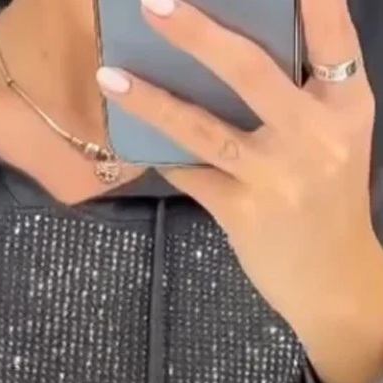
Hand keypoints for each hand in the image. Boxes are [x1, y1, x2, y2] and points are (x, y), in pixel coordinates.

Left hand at [96, 0, 382, 382]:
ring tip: (110, 76)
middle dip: (197, 33)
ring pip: (203, 127)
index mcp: (346, 104)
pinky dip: (159, 156)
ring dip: (152, 100)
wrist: (334, 281)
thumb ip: (302, 95)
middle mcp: (313, 133)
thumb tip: (229, 51)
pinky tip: (128, 140)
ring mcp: (275, 175)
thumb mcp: (336, 139)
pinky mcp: (241, 212)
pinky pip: (189, 174)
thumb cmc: (330, 201)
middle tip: (155, 2)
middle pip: (249, 70)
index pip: (332, 31)